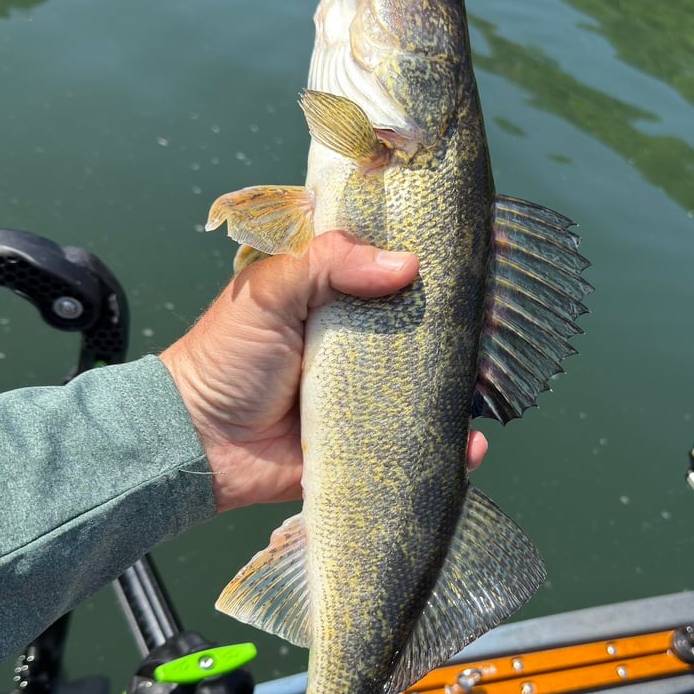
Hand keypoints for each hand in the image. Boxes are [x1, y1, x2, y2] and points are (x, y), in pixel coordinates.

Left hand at [161, 231, 487, 512]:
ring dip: (462, 384)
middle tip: (495, 320)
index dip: (429, 256)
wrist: (199, 445)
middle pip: (422, 323)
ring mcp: (367, 388)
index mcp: (332, 293)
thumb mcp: (269, 291)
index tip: (475, 248)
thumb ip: (327, 263)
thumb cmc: (224, 358)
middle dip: (462, 324)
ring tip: (487, 381)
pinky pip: (418, 439)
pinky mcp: (370, 438)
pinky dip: (451, 443)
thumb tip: (406, 266)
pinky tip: (471, 442)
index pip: (389, 264)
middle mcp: (357, 336)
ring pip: (430, 382)